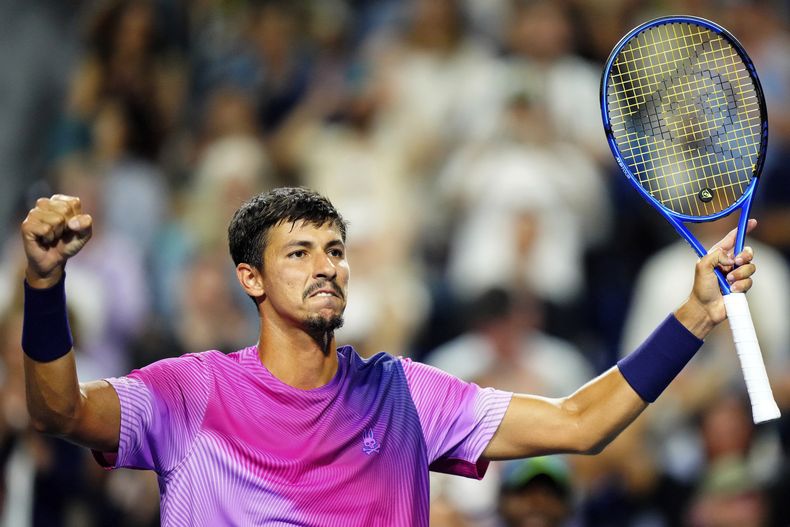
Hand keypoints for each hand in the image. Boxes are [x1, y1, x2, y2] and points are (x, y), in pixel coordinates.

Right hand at [21, 195, 91, 287]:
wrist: (53, 261)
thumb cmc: (67, 244)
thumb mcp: (84, 234)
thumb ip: (86, 224)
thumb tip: (72, 222)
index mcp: (59, 201)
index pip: (74, 203)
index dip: (76, 219)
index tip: (70, 227)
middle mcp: (44, 203)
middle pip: (65, 209)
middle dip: (67, 226)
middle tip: (60, 233)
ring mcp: (33, 213)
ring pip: (56, 219)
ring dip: (57, 233)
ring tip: (52, 236)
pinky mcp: (26, 225)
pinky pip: (46, 229)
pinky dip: (49, 238)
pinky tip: (44, 240)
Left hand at [676, 219, 756, 337]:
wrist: (706, 308)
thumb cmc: (701, 288)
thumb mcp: (702, 266)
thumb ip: (716, 255)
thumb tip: (732, 258)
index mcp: (718, 255)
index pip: (732, 239)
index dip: (742, 230)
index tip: (752, 222)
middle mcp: (728, 263)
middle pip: (747, 252)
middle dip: (745, 256)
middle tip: (736, 262)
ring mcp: (736, 275)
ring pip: (750, 267)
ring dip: (739, 274)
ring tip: (728, 282)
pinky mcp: (742, 286)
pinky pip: (749, 281)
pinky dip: (741, 285)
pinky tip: (731, 291)